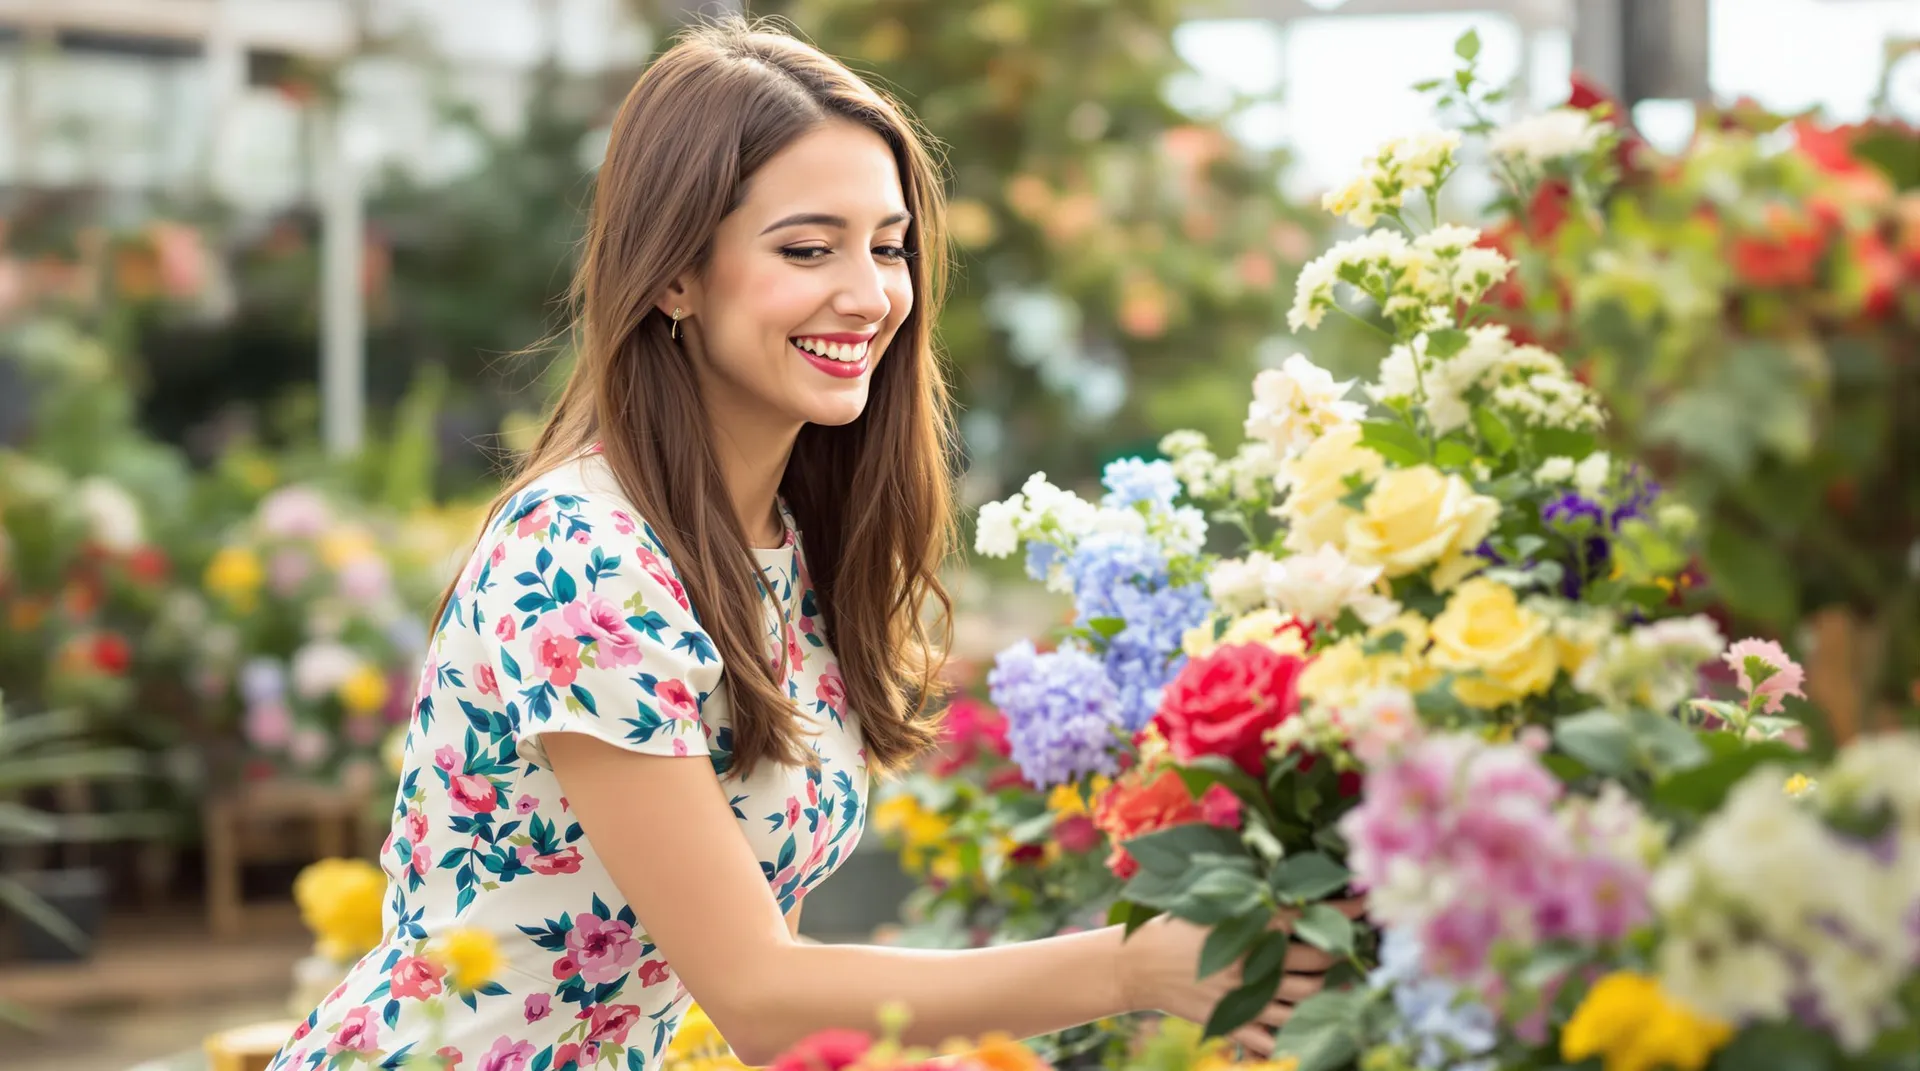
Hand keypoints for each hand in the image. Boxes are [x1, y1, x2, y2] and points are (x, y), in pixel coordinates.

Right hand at [1117, 897, 1366, 1057]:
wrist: (1137, 965)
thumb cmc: (1174, 924)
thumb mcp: (1209, 898)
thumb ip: (1248, 890)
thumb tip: (1285, 875)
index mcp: (1251, 927)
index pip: (1312, 916)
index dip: (1345, 909)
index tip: (1366, 902)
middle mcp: (1255, 963)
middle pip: (1319, 964)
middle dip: (1344, 956)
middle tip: (1356, 949)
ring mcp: (1246, 997)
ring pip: (1307, 1001)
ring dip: (1332, 995)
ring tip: (1346, 987)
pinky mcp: (1234, 1022)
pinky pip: (1276, 1038)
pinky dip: (1297, 1037)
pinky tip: (1314, 1029)